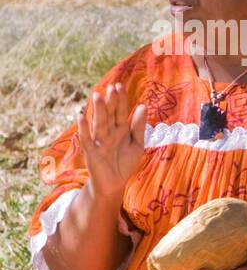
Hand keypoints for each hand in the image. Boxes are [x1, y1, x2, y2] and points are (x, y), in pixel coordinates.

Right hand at [78, 83, 146, 197]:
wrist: (115, 184)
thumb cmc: (125, 162)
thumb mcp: (137, 144)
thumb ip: (138, 126)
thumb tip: (143, 106)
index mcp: (120, 129)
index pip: (120, 111)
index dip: (121, 100)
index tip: (120, 85)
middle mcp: (108, 133)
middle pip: (109, 115)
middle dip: (110, 102)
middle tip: (112, 87)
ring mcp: (99, 142)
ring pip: (99, 124)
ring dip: (97, 111)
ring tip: (97, 96)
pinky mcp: (92, 153)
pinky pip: (87, 140)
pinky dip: (84, 129)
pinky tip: (80, 117)